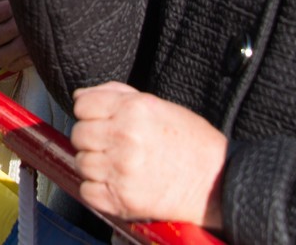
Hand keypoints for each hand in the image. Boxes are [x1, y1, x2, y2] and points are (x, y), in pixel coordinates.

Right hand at [0, 0, 30, 70]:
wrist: (24, 1)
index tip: (13, 4)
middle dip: (11, 27)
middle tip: (30, 17)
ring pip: (2, 56)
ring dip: (19, 45)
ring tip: (35, 31)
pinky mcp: (8, 63)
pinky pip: (15, 66)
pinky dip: (27, 57)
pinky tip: (38, 45)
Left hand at [70, 82, 225, 227]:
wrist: (217, 182)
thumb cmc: (191, 142)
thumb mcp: (157, 105)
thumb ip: (117, 95)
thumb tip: (81, 95)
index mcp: (133, 110)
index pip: (82, 105)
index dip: (89, 112)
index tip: (100, 120)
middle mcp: (124, 138)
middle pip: (78, 134)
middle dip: (91, 138)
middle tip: (111, 144)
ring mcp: (121, 170)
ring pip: (81, 162)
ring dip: (94, 164)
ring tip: (117, 164)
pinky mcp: (122, 199)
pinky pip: (87, 190)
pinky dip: (97, 188)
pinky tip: (116, 182)